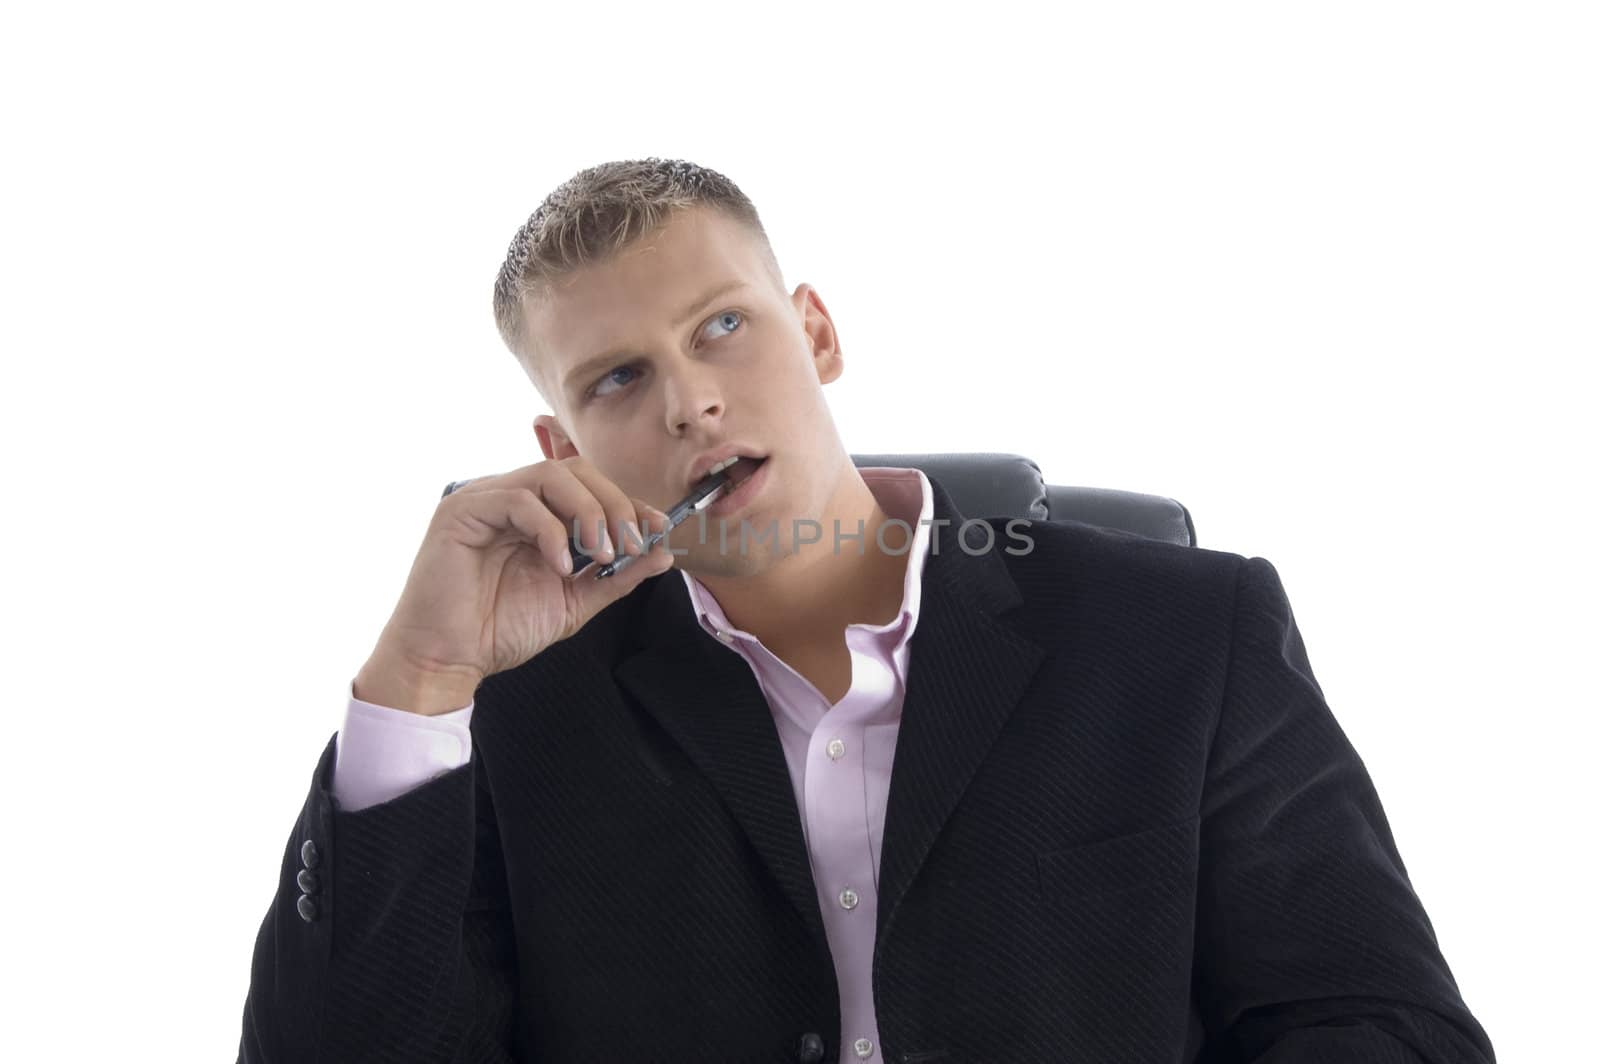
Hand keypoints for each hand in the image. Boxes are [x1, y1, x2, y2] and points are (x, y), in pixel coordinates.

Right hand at [357, 456, 674, 713]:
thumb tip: (663, 553)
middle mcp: (510, 498)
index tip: (659, 528)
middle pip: (575, 470)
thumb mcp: (574, 602)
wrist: (448, 661)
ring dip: (589, 511)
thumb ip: (615, 576)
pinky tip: (561, 566)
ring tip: (603, 553)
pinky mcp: (461, 512)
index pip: (590, 486)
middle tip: (632, 543)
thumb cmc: (500, 631)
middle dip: (614, 503)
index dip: (628, 502)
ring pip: (550, 475)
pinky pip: (518, 500)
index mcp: (536, 514)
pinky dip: (550, 529)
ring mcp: (484, 499)